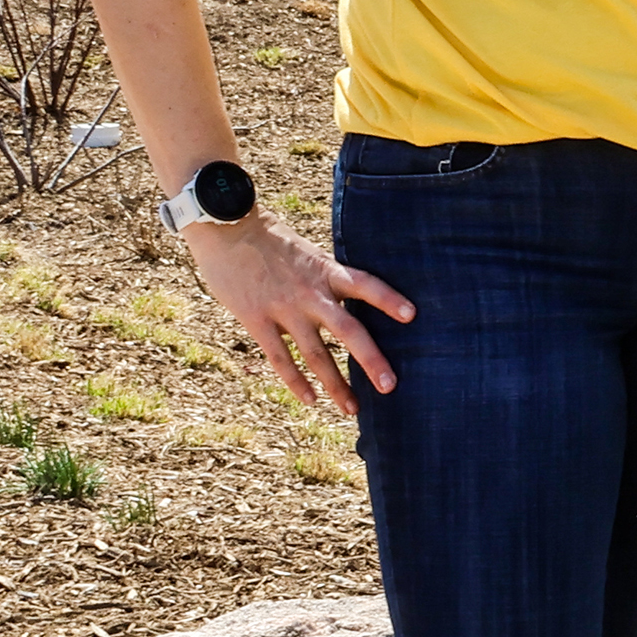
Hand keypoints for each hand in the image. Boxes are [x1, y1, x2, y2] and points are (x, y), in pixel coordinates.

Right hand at [193, 216, 412, 418]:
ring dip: (335, 384)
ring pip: (315, 354)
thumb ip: (327, 279)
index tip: (412, 315)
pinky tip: (310, 400)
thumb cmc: (269, 240)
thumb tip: (348, 303)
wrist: (225, 227)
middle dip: (370, 360)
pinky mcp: (256, 320)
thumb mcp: (308, 252)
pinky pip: (280, 358)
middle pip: (348, 330)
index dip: (388, 298)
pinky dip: (296, 381)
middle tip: (390, 386)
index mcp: (327, 270)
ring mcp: (283, 308)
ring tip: (352, 409)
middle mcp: (310, 292)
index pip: (366, 284)